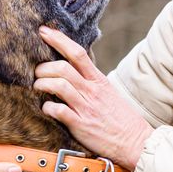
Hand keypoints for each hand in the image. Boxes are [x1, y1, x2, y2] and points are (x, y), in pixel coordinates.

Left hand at [34, 27, 152, 170]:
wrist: (136, 141)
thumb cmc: (121, 118)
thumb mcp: (108, 93)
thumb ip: (91, 82)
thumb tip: (72, 72)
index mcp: (99, 80)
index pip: (78, 53)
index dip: (59, 39)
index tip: (44, 30)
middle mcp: (92, 90)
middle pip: (63, 67)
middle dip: (44, 67)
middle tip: (37, 72)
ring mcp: (86, 107)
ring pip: (59, 85)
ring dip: (42, 84)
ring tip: (38, 88)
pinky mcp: (81, 124)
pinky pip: (58, 110)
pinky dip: (47, 107)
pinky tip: (46, 108)